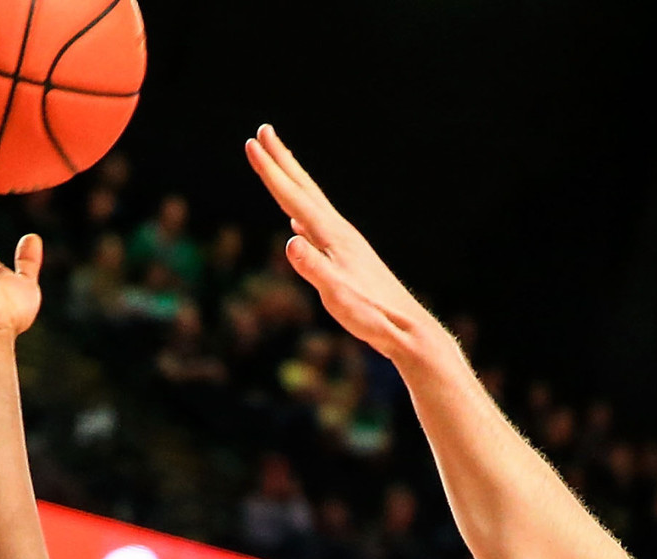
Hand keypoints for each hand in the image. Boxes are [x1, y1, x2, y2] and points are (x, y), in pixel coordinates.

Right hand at [244, 125, 438, 364]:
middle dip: (282, 160)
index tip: (251, 143)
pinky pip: (318, 227)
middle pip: (305, 189)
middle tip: (263, 130)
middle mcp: (340, 232)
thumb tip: (291, 241)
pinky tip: (297, 222)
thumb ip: (313, 268)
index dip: (271, 172)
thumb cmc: (371, 315)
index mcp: (332, 236)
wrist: (406, 329)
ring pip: (313, 204)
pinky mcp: (349, 258)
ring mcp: (345, 243)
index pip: (293, 197)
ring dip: (293, 182)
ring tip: (279, 165)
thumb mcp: (337, 294)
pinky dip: (303, 215)